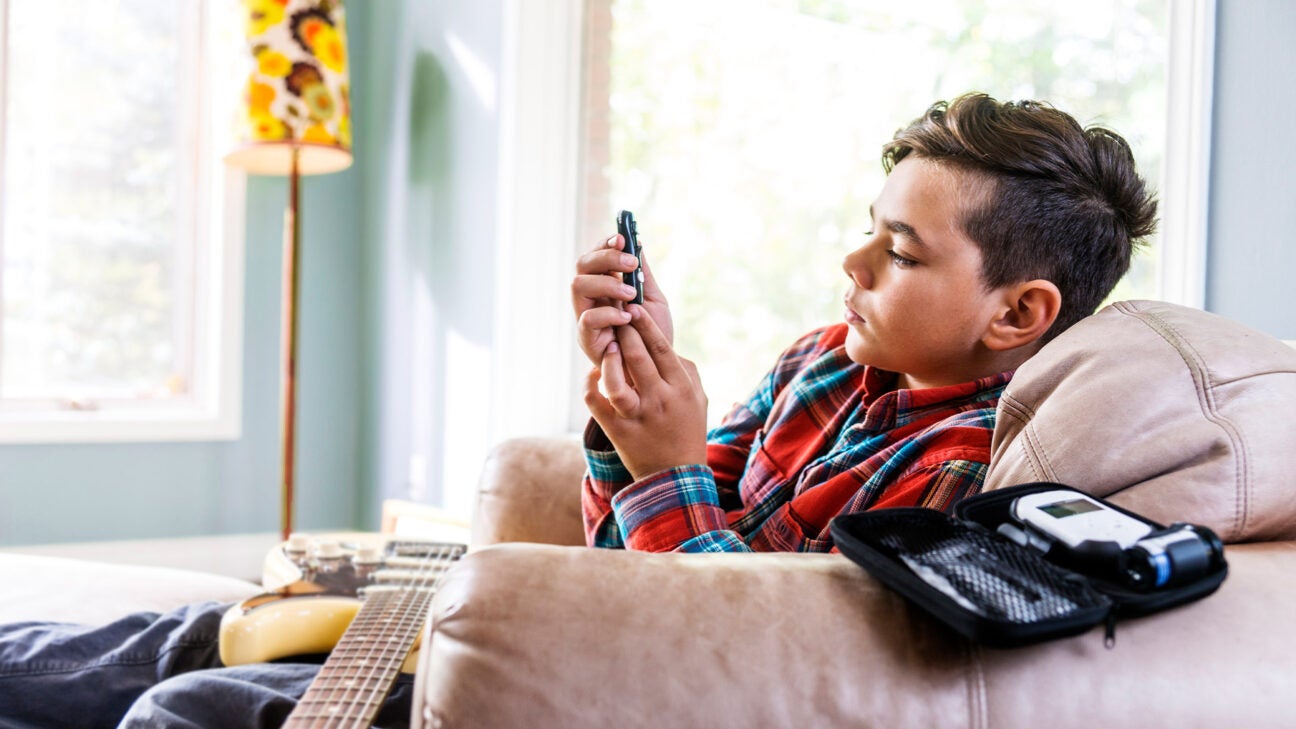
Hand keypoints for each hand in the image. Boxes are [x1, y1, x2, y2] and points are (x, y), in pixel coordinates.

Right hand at [571, 233, 673, 365]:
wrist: (657, 370)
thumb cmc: (652, 336)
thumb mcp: (652, 300)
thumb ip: (643, 275)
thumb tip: (638, 244)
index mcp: (604, 287)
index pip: (595, 257)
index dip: (604, 245)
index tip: (623, 238)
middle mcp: (590, 299)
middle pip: (582, 266)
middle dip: (605, 258)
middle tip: (631, 263)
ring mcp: (586, 318)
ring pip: (578, 286)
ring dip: (606, 283)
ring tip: (631, 294)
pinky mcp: (587, 340)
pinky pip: (586, 319)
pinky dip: (608, 314)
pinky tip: (627, 318)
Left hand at [583, 305, 706, 480]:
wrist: (675, 476)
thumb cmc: (687, 431)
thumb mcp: (698, 398)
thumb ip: (685, 369)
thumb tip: (665, 345)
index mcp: (679, 388)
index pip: (661, 347)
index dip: (645, 324)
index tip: (634, 308)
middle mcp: (658, 399)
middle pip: (637, 356)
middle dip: (624, 331)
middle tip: (616, 317)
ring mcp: (635, 416)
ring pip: (614, 380)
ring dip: (608, 359)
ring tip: (608, 347)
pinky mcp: (616, 430)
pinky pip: (595, 401)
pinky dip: (590, 384)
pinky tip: (593, 374)